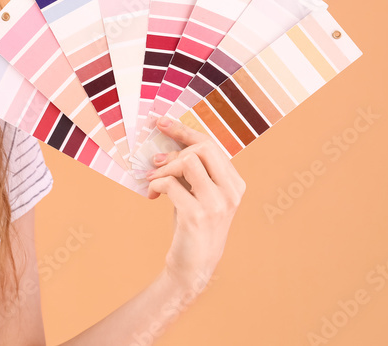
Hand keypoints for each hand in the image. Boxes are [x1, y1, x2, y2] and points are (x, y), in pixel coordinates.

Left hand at [145, 117, 245, 293]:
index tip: (160, 121)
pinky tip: (152, 196)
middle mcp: (231, 192)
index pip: (211, 144)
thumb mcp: (198, 193)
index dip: (184, 130)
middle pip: (203, 148)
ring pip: (187, 162)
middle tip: (154, 161)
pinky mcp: (197, 215)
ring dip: (163, 169)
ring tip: (152, 181)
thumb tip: (168, 143)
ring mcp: (217, 204)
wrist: (193, 265)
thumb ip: (192, 170)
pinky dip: (156, 185)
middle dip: (174, 150)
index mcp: (235, 183)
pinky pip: (170, 184)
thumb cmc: (192, 225)